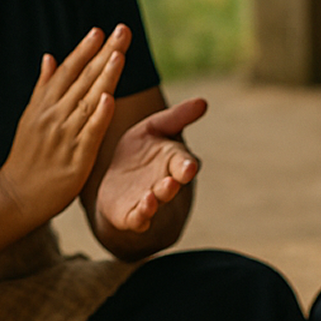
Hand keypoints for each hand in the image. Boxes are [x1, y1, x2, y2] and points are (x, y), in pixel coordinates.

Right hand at [0, 26, 126, 226]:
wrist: (17, 195)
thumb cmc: (29, 155)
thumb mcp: (31, 117)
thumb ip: (44, 88)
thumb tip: (49, 56)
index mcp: (44, 104)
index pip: (67, 71)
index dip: (84, 50)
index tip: (99, 30)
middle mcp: (54, 115)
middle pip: (83, 79)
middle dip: (103, 53)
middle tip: (121, 30)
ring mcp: (64, 135)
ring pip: (89, 100)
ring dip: (104, 76)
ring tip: (119, 54)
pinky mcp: (75, 156)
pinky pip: (89, 132)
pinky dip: (99, 115)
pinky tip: (109, 98)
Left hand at [94, 96, 207, 232]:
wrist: (117, 183)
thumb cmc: (140, 153)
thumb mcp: (154, 129)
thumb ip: (176, 117)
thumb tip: (203, 102)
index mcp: (173, 161)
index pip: (183, 163)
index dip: (186, 165)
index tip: (189, 166)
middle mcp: (165, 182)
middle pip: (172, 184)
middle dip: (172, 184)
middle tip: (172, 181)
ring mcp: (150, 200)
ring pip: (157, 202)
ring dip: (157, 200)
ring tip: (154, 197)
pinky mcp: (131, 215)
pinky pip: (138, 219)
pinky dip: (142, 216)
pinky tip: (141, 210)